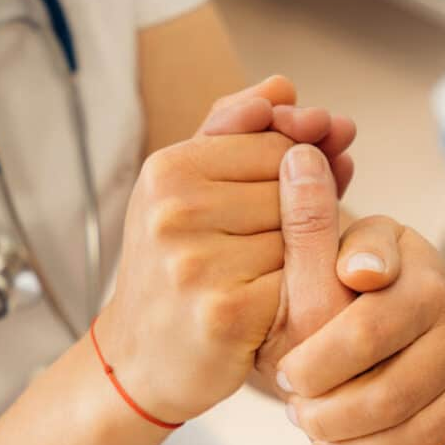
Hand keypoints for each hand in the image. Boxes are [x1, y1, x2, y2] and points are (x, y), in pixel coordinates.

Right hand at [93, 78, 357, 425]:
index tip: (292, 195)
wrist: (141, 358)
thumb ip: (235, 129)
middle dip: (299, 214)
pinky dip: (301, 294)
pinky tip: (277, 306)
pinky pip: (302, 283)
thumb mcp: (185, 187)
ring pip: (303, 235)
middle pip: (295, 187)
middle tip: (269, 248)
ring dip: (303, 255)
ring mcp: (199, 264)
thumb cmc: (174, 263)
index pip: (278, 141)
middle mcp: (176, 212)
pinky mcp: (228, 314)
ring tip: (266, 276)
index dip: (299, 167)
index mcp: (167, 169)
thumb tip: (285, 86)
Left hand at [268, 147, 444, 444]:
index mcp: (423, 277)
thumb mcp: (340, 252)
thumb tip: (298, 160)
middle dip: (327, 416)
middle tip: (296, 417)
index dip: (312, 364)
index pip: (361, 330)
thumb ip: (315, 221)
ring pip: (419, 435)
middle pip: (383, 394)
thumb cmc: (362, 294)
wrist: (420, 334)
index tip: (284, 375)